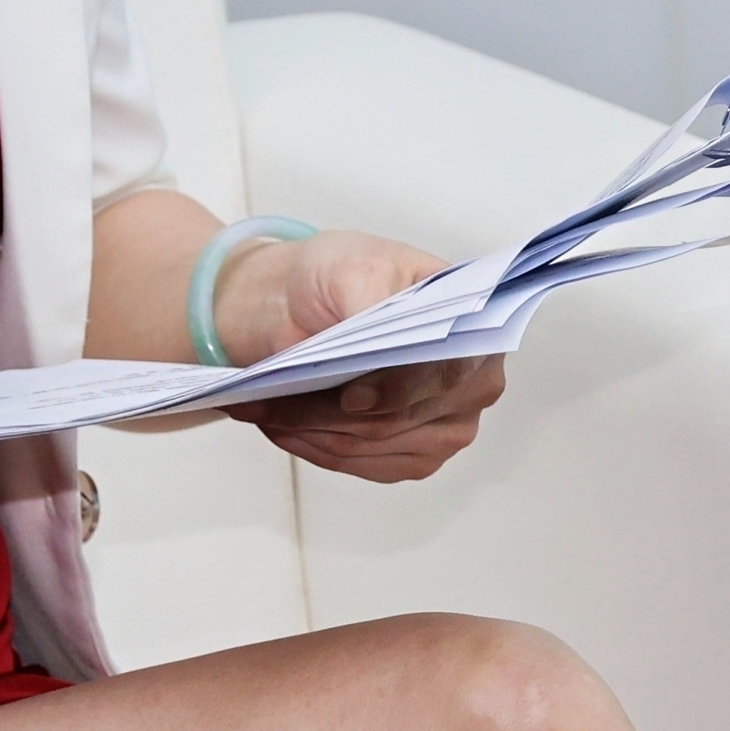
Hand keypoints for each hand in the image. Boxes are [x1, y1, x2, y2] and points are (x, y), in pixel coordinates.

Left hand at [219, 230, 508, 484]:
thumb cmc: (341, 276)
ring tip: (257, 407)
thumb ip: (368, 297)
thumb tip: (377, 340)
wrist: (311, 299)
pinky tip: (276, 422)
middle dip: (326, 412)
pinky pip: (359, 463)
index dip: (397, 390)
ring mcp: (446, 429)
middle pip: (398, 420)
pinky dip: (310, 445)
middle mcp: (472, 386)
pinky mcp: (412, 456)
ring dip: (306, 430)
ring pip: (369, 446)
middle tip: (265, 398)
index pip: (446, 372)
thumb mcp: (353, 266)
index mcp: (473, 330)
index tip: (350, 399)